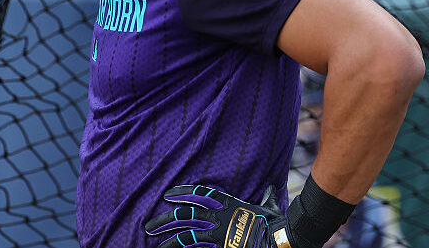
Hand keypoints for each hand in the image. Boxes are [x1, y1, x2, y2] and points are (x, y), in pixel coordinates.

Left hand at [144, 185, 292, 247]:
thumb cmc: (275, 222)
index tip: (167, 194)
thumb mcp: (269, 206)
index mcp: (227, 203)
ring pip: (185, 235)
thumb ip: (266, 197)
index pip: (199, 194)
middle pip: (184, 216)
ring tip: (154, 243)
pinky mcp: (219, 247)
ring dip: (168, 240)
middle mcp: (217, 217)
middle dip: (164, 220)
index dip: (182, 192)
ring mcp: (217, 234)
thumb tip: (271, 188)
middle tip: (149, 226)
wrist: (279, 239)